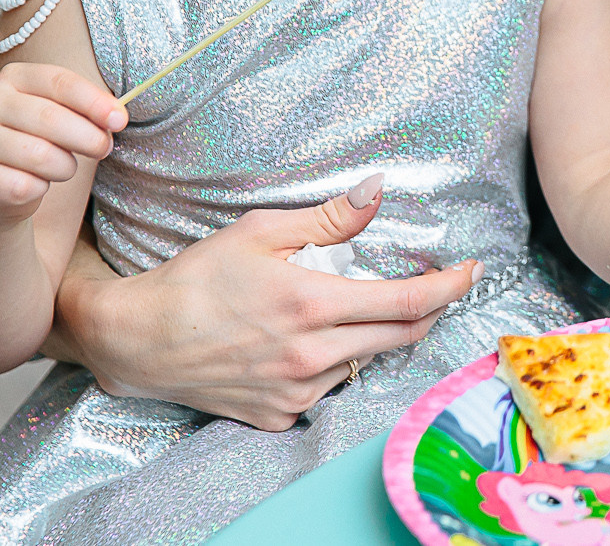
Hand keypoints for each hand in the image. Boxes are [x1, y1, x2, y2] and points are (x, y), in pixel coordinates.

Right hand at [0, 62, 126, 223]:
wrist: (0, 184)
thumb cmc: (41, 142)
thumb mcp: (64, 117)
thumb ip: (89, 111)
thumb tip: (118, 117)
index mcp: (13, 77)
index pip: (60, 82)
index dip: (94, 102)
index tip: (120, 120)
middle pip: (51, 118)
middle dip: (88, 138)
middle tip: (103, 149)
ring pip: (39, 155)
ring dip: (64, 167)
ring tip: (63, 168)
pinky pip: (21, 186)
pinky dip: (38, 190)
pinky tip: (34, 185)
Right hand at [56, 178, 476, 429]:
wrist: (139, 341)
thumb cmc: (196, 279)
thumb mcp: (260, 232)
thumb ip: (327, 219)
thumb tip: (377, 192)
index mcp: (312, 305)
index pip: (409, 301)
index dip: (450, 286)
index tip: (470, 271)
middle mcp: (312, 356)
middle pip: (402, 337)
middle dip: (428, 310)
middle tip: (432, 286)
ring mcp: (296, 392)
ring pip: (365, 363)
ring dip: (373, 336)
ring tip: (341, 309)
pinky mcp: (279, 417)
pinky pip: (328, 388)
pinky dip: (334, 362)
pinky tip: (304, 343)